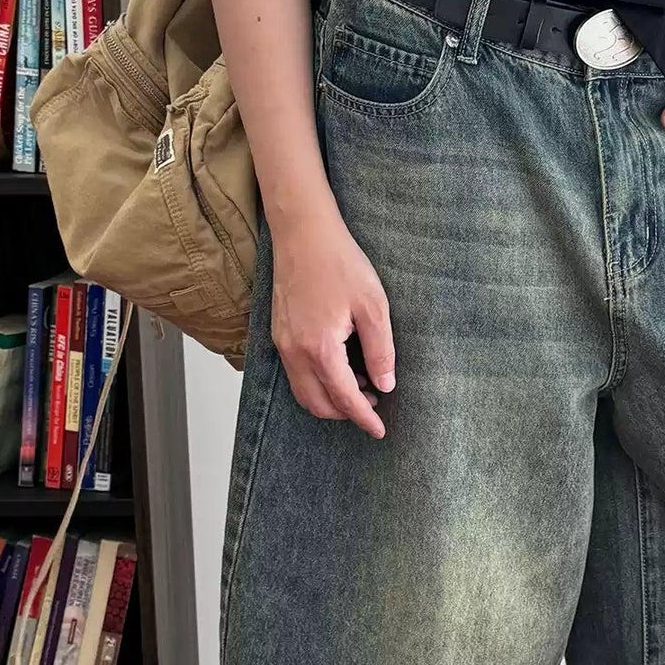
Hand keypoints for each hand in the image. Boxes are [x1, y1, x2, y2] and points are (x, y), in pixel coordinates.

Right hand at [270, 214, 394, 439]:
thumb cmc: (340, 262)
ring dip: (330, 400)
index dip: (364, 418)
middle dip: (346, 413)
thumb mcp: (374, 306)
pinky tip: (340, 367)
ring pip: (303, 392)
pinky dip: (317, 383)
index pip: (345, 398)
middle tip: (374, 403)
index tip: (381, 431)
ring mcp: (282, 344)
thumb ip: (381, 350)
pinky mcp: (278, 334)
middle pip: (318, 404)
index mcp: (320, 347)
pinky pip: (295, 374)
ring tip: (361, 385)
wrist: (303, 233)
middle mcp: (294, 352)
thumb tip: (386, 385)